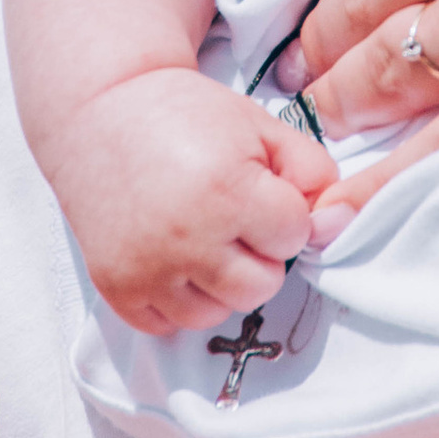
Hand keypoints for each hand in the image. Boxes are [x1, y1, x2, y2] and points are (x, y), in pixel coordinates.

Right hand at [55, 71, 339, 335]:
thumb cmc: (186, 116)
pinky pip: (168, 325)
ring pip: (218, 312)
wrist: (100, 112)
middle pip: (263, 285)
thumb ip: (312, 172)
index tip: (258, 189)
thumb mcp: (259, 125)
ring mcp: (147, 268)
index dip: (283, 212)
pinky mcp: (116, 287)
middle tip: (232, 216)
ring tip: (201, 235)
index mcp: (226, 190)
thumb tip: (338, 224)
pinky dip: (177, 299)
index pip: (295, 236)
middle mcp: (186, 237)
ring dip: (220, 281)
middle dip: (259, 253)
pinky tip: (172, 256)